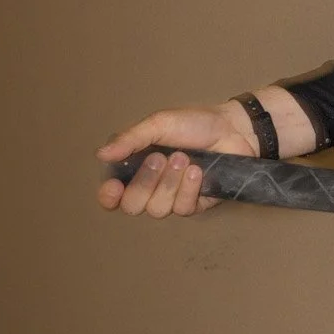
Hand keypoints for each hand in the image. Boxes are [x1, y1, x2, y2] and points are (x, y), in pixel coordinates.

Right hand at [96, 87, 314, 216]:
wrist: (232, 129)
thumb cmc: (194, 124)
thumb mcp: (158, 124)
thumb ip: (130, 139)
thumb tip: (101, 154)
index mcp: (135, 168)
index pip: (112, 195)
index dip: (108, 197)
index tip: (114, 186)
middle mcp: (151, 187)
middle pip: (133, 206)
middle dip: (145, 182)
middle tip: (160, 158)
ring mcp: (173, 197)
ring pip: (158, 209)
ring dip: (169, 183)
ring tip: (184, 159)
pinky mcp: (196, 204)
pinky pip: (183, 209)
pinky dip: (189, 189)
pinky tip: (197, 171)